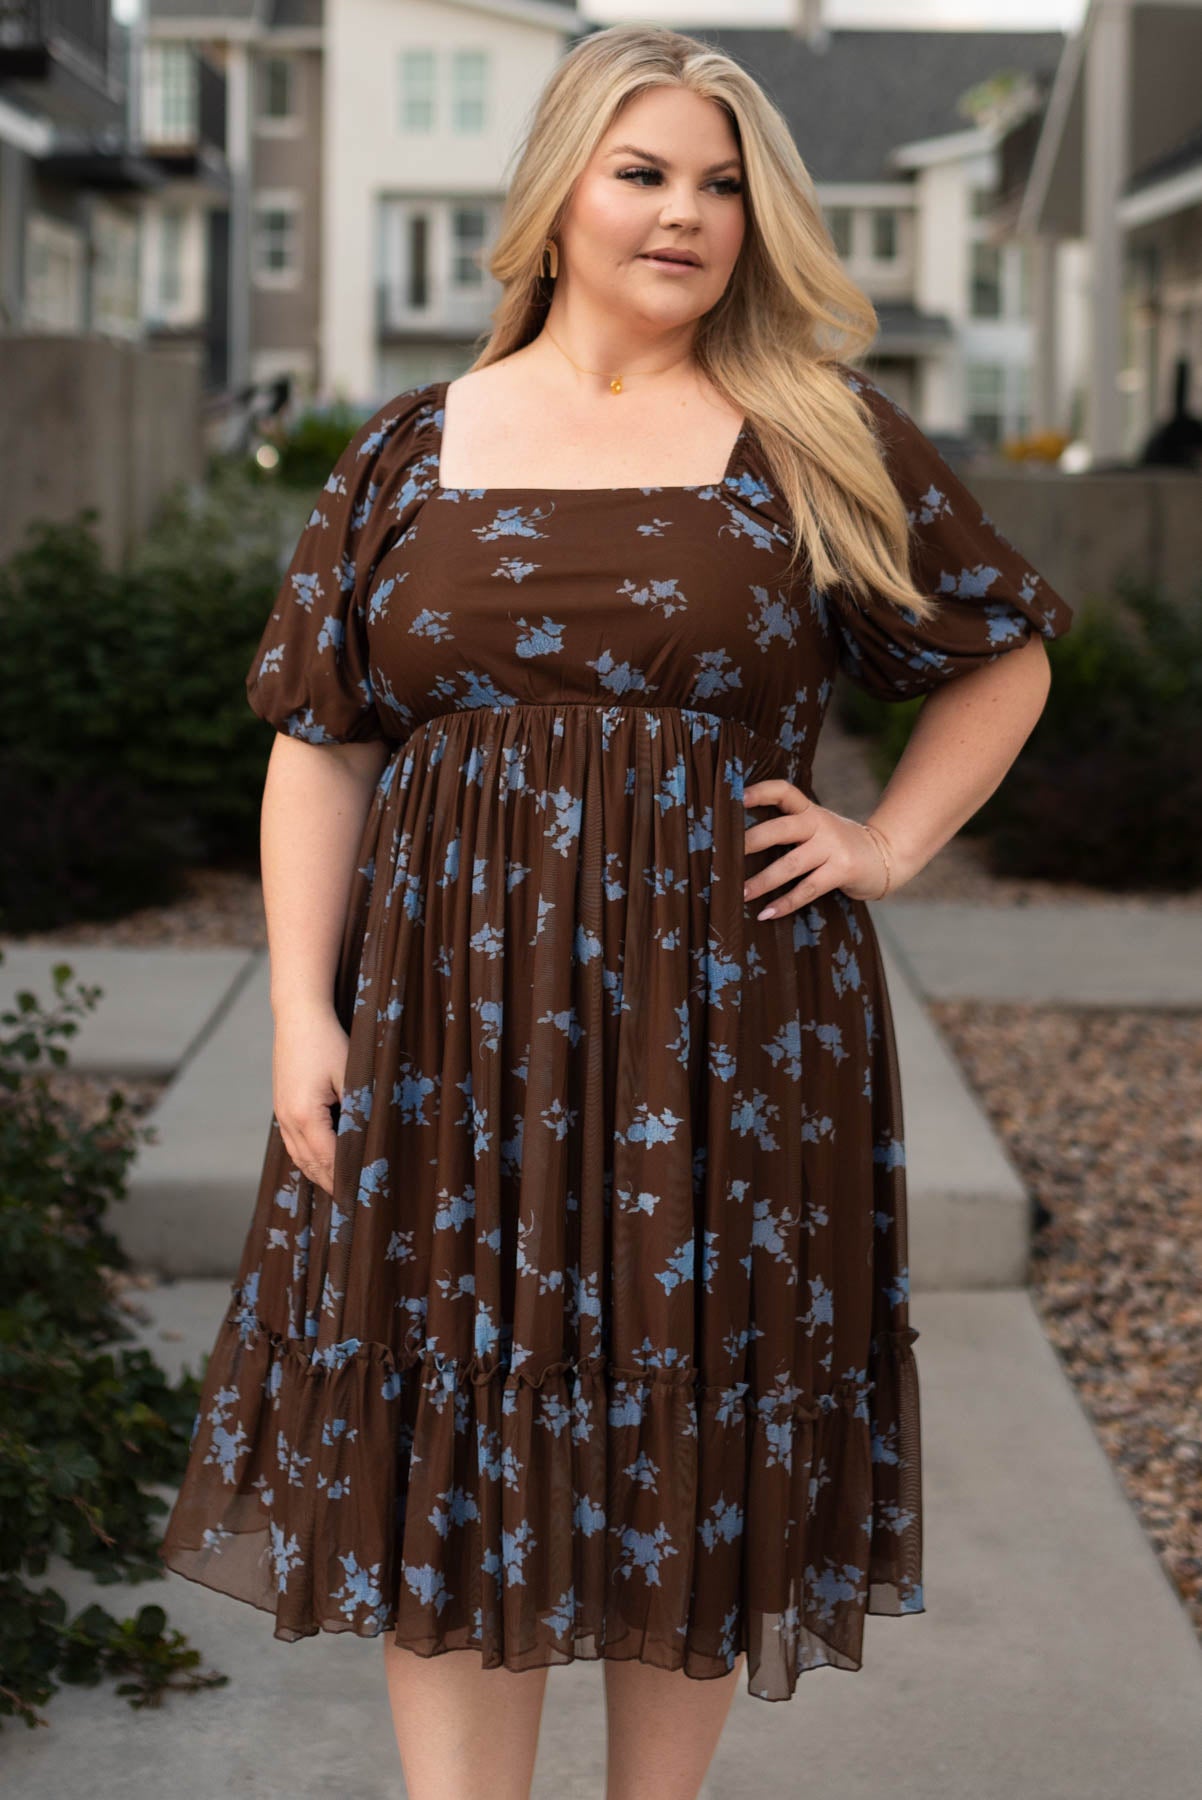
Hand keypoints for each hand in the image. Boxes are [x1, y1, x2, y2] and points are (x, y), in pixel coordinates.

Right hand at [270, 1001, 349, 1192]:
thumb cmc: (328, 1042)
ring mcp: (281, 1114)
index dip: (346, 1180)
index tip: (363, 1197)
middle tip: (355, 1204)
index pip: (329, 1160)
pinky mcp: (282, 1107)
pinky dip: (309, 1159)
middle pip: (311, 1165)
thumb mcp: (351, 1075)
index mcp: (305, 1116)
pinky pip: (294, 1144)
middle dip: (333, 1185)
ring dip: (319, 1175)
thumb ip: (358, 1110)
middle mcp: (288, 1120)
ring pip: (299, 1157)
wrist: (298, 1016)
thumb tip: (368, 1141)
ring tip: (340, 1191)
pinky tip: (322, 1164)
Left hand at [742, 780, 894, 916]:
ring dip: (762, 881)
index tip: (737, 797)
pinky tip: (766, 913)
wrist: (884, 856)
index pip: (784, 791)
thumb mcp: (816, 827)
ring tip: (739, 893)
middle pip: (780, 828)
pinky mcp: (842, 870)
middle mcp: (819, 824)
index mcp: (809, 810)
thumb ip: (788, 828)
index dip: (761, 791)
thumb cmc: (836, 844)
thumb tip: (738, 844)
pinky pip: (807, 889)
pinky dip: (785, 903)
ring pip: (790, 864)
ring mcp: (832, 847)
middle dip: (751, 842)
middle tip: (724, 855)